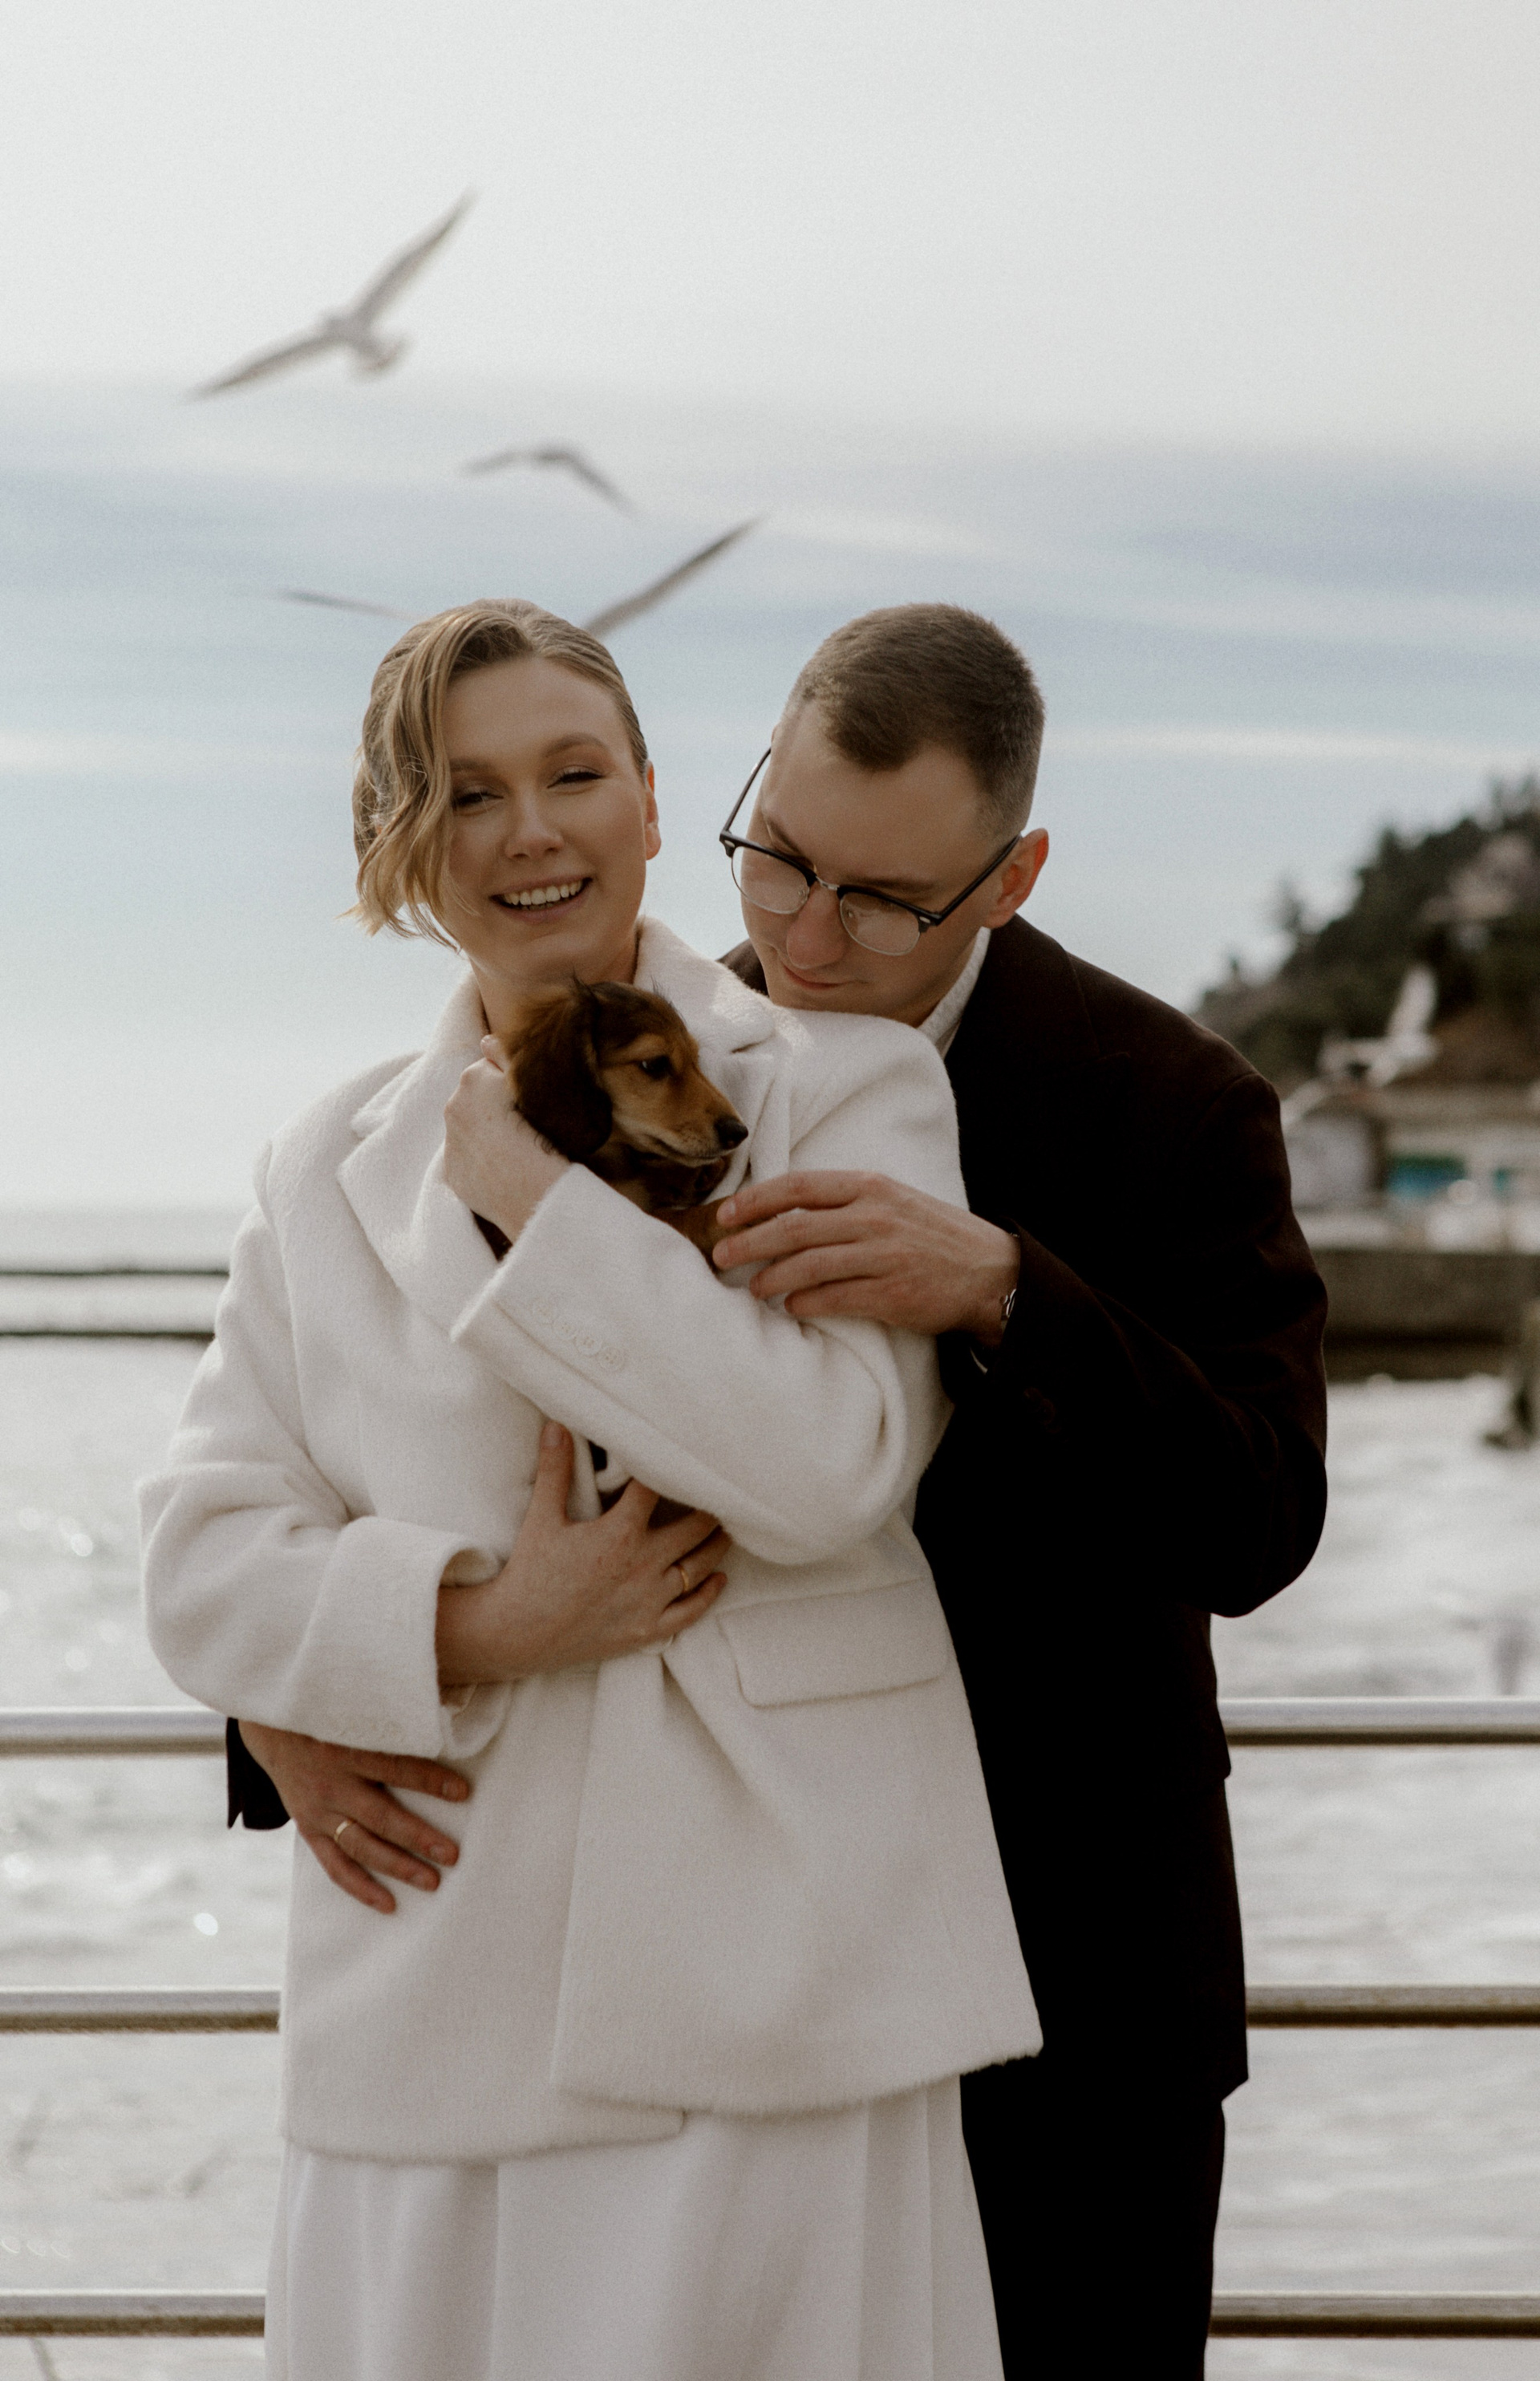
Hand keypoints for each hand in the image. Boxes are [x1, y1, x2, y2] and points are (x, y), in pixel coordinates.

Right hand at [235, 1720, 469, 1917]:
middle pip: (380, 1816)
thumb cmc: (330, 1714)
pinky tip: (389, 1904)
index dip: (428, 1780)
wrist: (273, 1730)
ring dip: (397, 1866)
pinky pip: (335, 1866)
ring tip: (432, 1881)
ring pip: (361, 1845)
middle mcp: (332, 1782)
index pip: (394, 1766)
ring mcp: (319, 1810)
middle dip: (418, 1836)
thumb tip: (440, 1714)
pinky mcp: (309, 1829)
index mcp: (347, 1746)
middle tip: (452, 1854)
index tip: (463, 1792)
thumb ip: (391, 1718)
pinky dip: (361, 1887)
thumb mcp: (355, 1707)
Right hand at [436, 1422, 730, 1685]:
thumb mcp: (541, 1518)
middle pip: (695, 1527)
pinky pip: (692, 1610)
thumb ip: (555, 1470)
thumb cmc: (529, 1573)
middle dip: (709, 1508)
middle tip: (720, 1493)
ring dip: (716, 1545)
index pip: (658, 1489)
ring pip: (700, 1566)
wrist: (517, 1635)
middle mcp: (644, 1565)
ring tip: (725, 1528)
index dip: (671, 1470)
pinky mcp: (647, 1629)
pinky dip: (709, 1593)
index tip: (684, 1458)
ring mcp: (649, 1600)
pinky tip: (719, 1578)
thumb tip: (557, 1425)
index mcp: (621, 1532)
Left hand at [442, 1041, 567, 1246]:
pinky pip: (468, 1161)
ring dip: (487, 1135)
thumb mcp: (533, 1083)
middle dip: (494, 1109)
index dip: (512, 1085)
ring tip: (516, 1150)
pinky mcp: (452, 1174)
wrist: (534, 1188)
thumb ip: (507, 1055)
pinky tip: (505, 1171)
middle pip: (476, 1100)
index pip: (491, 1071)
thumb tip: (486, 1040)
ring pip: (470, 1130)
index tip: (529, 1101)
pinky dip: (481, 1163)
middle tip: (524, 1126)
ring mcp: (451, 1142)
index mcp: (473, 1079)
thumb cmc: (544, 1131)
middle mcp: (453, 1106)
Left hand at [711, 1170, 1020, 1342]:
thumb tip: (785, 1210)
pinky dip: (805, 1303)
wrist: (990, 1272)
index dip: (755, 1200)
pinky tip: (792, 1306)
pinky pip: (834, 1298)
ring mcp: (883, 1255)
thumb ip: (846, 1201)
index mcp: (870, 1187)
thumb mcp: (893, 1200)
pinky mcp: (892, 1293)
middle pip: (793, 1228)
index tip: (726, 1214)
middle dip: (749, 1242)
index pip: (798, 1187)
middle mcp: (874, 1217)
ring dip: (771, 1277)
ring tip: (753, 1287)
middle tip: (721, 1256)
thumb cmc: (933, 1235)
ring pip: (808, 1265)